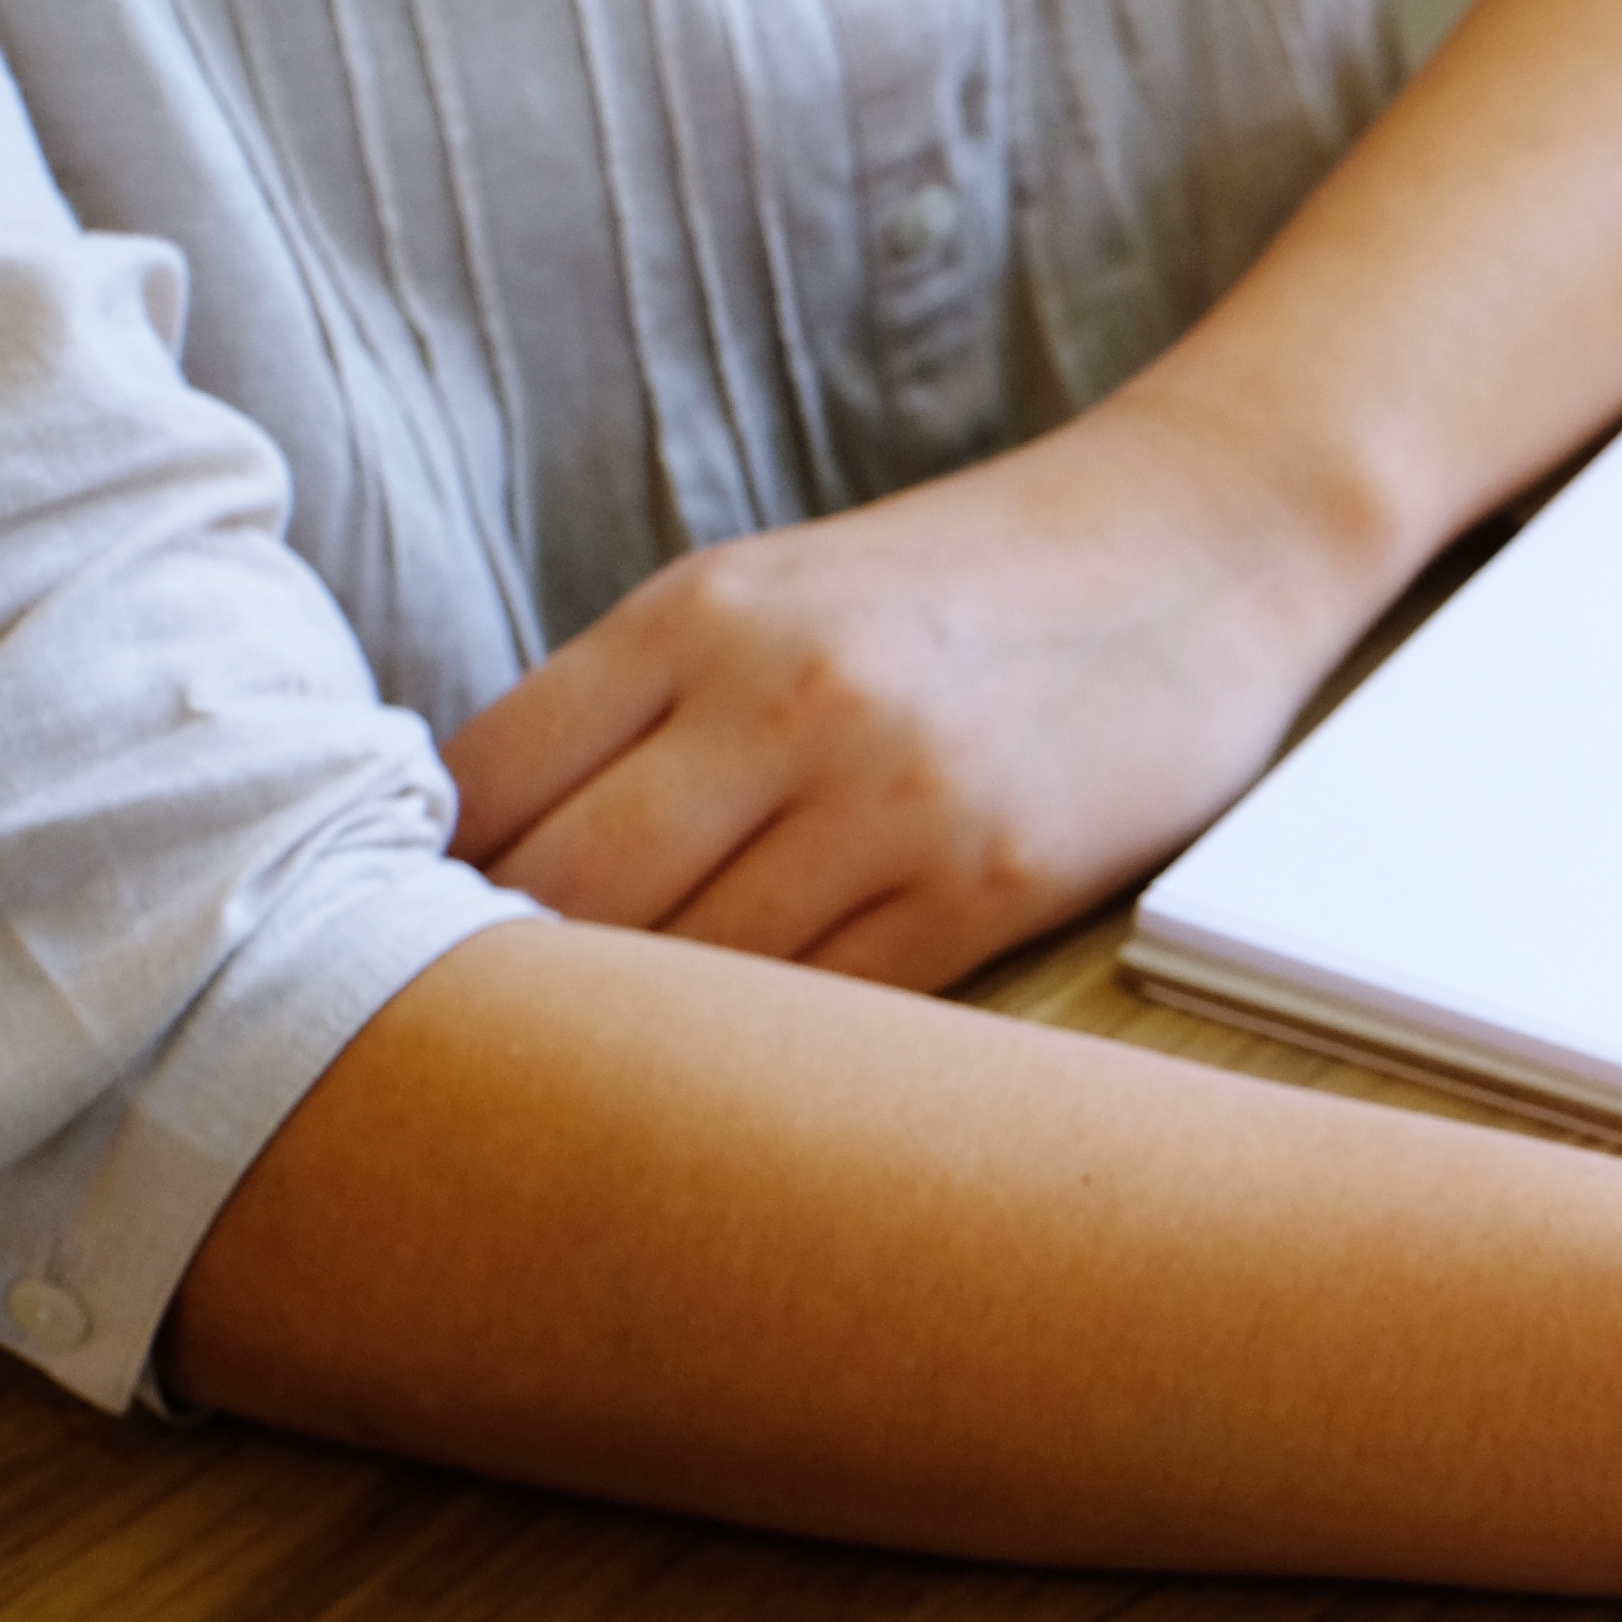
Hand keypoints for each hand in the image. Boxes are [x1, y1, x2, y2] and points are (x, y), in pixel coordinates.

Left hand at [443, 387, 1376, 989]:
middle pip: (565, 897)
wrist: (1199, 538)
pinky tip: (759, 1070)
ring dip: (644, 1039)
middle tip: (499, 1046)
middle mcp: (781, 699)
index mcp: (698, 614)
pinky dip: (780, 1054)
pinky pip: (835, 1011)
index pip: (486, 784)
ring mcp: (893, 798)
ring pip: (693, 975)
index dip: (424, 886)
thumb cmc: (965, 586)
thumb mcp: (774, 595)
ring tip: (614, 1083)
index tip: (422, 947)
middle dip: (512, 986)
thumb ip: (637, 708)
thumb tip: (482, 867)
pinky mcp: (994, 882)